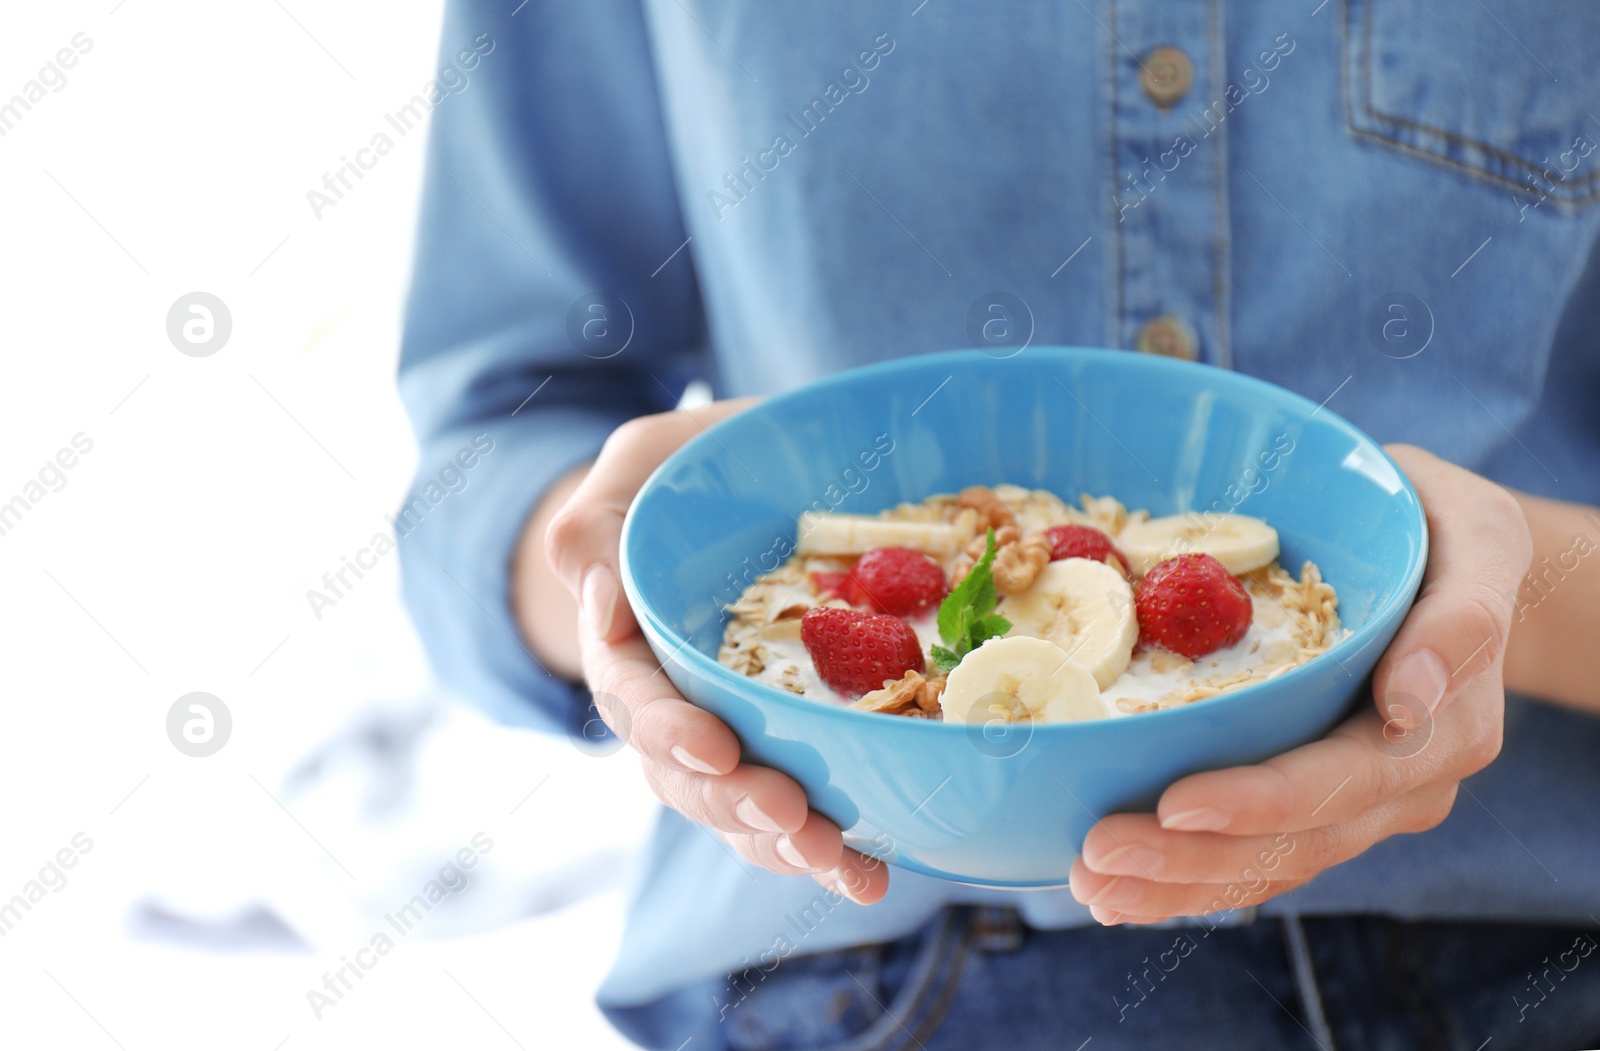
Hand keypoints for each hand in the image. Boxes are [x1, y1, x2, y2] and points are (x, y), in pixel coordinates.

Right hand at [538, 400, 888, 903]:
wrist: (749, 488)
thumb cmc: (687, 474)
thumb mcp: (636, 467)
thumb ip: (596, 524)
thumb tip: (601, 605)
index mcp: (626, 641)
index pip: (633, 697)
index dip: (669, 729)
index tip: (715, 747)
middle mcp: (670, 705)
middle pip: (686, 775)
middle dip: (736, 802)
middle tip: (790, 812)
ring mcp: (726, 734)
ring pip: (738, 810)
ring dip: (786, 844)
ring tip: (839, 862)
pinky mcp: (783, 748)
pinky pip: (794, 811)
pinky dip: (827, 850)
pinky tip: (870, 873)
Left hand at [1069, 444, 1531, 923]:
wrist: (1449, 563)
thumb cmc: (1446, 531)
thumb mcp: (1477, 535)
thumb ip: (1461, 617)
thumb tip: (1408, 702)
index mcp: (1447, 729)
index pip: (1344, 782)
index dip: (1260, 801)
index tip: (1176, 806)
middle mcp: (1404, 785)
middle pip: (1293, 841)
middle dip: (1190, 856)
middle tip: (1095, 855)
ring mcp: (1359, 807)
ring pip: (1266, 865)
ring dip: (1174, 884)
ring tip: (1090, 885)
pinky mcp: (1316, 809)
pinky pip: (1253, 860)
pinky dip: (1183, 881)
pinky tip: (1114, 891)